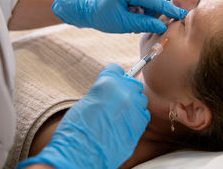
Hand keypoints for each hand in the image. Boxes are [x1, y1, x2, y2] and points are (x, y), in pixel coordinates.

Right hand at [17, 64, 149, 168]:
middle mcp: (124, 92)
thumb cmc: (78, 128)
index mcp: (107, 82)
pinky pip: (144, 114)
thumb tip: (113, 90)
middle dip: (126, 90)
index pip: (117, 70)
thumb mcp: (87, 101)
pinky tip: (125, 123)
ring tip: (120, 114)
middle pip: (133, 83)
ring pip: (141, 99)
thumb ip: (103, 92)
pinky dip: (137, 117)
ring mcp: (134, 107)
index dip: (113, 77)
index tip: (113, 81)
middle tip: (116, 101)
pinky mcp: (140, 123)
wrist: (80, 152)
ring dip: (133, 104)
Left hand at [52, 0, 186, 32]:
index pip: (153, 0)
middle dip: (151, 13)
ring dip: (146, 11)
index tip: (181, 15)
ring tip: (132, 17)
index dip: (168, 9)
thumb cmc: (102, 16)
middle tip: (138, 24)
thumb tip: (162, 27)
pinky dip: (143, 7)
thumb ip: (144, 24)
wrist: (89, 7)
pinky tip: (132, 12)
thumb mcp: (123, 23)